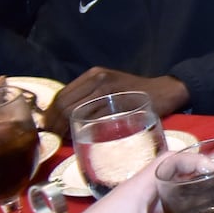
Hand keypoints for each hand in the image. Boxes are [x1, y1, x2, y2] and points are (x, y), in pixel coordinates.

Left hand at [48, 69, 189, 132]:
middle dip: (53, 121)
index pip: (62, 94)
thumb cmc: (137, 93)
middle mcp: (96, 77)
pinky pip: (90, 114)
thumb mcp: (111, 89)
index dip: (51, 112)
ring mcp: (106, 87)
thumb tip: (66, 118)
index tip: (48, 127)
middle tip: (52, 136)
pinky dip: (80, 125)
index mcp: (93, 74)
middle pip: (64, 101)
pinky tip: (79, 133)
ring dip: (63, 125)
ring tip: (62, 137)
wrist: (165, 91)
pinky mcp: (115, 100)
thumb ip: (92, 97)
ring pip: (73, 108)